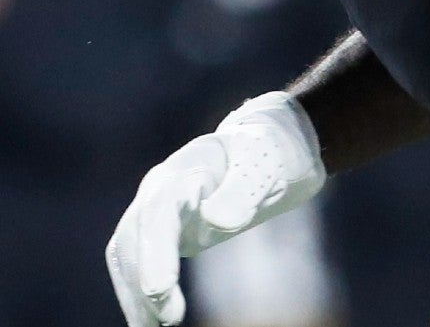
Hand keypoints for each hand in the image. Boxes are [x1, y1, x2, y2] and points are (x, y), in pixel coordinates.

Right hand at [105, 92, 326, 325]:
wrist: (273, 148)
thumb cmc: (272, 155)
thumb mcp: (266, 167)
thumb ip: (243, 191)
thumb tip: (217, 221)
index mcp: (186, 168)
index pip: (160, 212)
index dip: (156, 252)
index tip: (160, 289)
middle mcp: (161, 189)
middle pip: (135, 235)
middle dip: (143, 279)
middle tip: (166, 320)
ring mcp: (157, 210)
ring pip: (128, 253)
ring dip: (135, 292)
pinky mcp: (163, 231)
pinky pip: (138, 262)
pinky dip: (137, 291)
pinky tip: (149, 321)